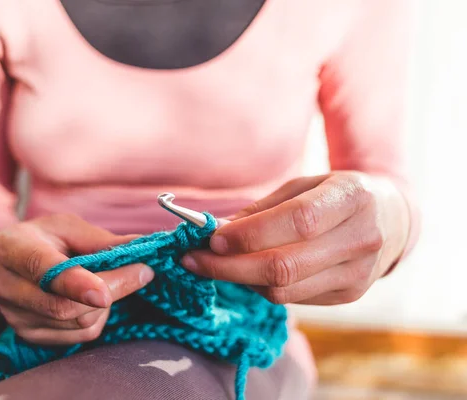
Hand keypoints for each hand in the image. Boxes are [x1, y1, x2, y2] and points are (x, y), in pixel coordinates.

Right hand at [0, 214, 154, 344]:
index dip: (74, 283)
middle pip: (63, 305)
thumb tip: (141, 246)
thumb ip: (99, 239)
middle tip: (142, 272)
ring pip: (75, 324)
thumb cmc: (43, 238)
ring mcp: (15, 317)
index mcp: (13, 250)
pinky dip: (96, 319)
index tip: (104, 293)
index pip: (42, 270)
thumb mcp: (67, 226)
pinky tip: (93, 301)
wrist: (7, 262)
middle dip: (111, 291)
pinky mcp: (28, 335)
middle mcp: (6, 287)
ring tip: (108, 283)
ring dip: (105, 305)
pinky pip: (77, 337)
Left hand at [182, 172, 409, 304]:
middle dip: (229, 267)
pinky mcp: (350, 295)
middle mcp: (362, 238)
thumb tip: (215, 230)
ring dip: (240, 279)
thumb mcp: (303, 186)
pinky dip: (261, 287)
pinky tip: (247, 272)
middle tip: (193, 260)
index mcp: (352, 197)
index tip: (212, 238)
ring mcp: (359, 273)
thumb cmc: (334, 195)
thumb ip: (262, 209)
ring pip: (284, 289)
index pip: (297, 221)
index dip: (250, 233)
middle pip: (285, 265)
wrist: (390, 219)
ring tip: (216, 265)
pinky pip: (292, 299)